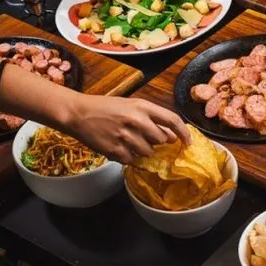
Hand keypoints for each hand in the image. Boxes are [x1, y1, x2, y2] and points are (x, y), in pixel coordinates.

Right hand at [62, 94, 190, 163]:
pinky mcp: (115, 150)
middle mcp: (137, 121)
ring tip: (128, 141)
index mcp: (142, 107)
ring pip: (148, 152)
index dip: (184, 133)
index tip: (188, 142)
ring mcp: (126, 137)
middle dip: (157, 142)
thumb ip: (151, 118)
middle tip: (144, 137)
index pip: (173, 120)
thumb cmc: (106, 108)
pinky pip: (132, 160)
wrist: (78, 113)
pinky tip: (119, 147)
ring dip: (143, 151)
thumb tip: (171, 136)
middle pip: (162, 140)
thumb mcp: (131, 105)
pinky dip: (128, 157)